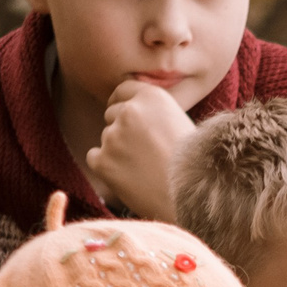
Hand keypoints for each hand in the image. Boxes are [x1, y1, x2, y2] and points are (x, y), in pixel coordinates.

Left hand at [84, 79, 193, 220]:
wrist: (192, 197)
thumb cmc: (192, 164)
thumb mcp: (179, 122)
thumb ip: (154, 111)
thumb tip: (131, 110)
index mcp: (151, 97)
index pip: (123, 89)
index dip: (122, 102)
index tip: (122, 113)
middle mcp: (129, 111)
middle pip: (112, 114)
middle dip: (121, 128)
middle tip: (141, 151)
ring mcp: (113, 136)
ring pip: (106, 138)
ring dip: (117, 150)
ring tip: (143, 169)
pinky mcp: (102, 161)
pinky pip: (95, 158)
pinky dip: (106, 167)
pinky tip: (129, 178)